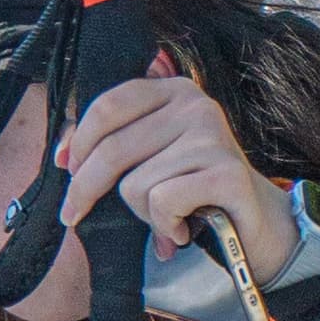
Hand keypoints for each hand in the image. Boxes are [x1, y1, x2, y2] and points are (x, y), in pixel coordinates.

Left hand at [59, 66, 293, 284]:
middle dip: (86, 189)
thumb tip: (63, 151)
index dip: (78, 140)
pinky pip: (162, 202)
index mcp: (173, 91)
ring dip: (142, 215)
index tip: (65, 168)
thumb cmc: (195, 190)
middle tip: (75, 215)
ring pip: (135, 184)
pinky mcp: (225, 173)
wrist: (255, 222)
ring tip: (165, 220)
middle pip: (113, 149)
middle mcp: (195, 105)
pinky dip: (165, 225)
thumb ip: (115, 143)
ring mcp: (212, 136)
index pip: (108, 106)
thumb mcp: (154, 156)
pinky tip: (181, 229)